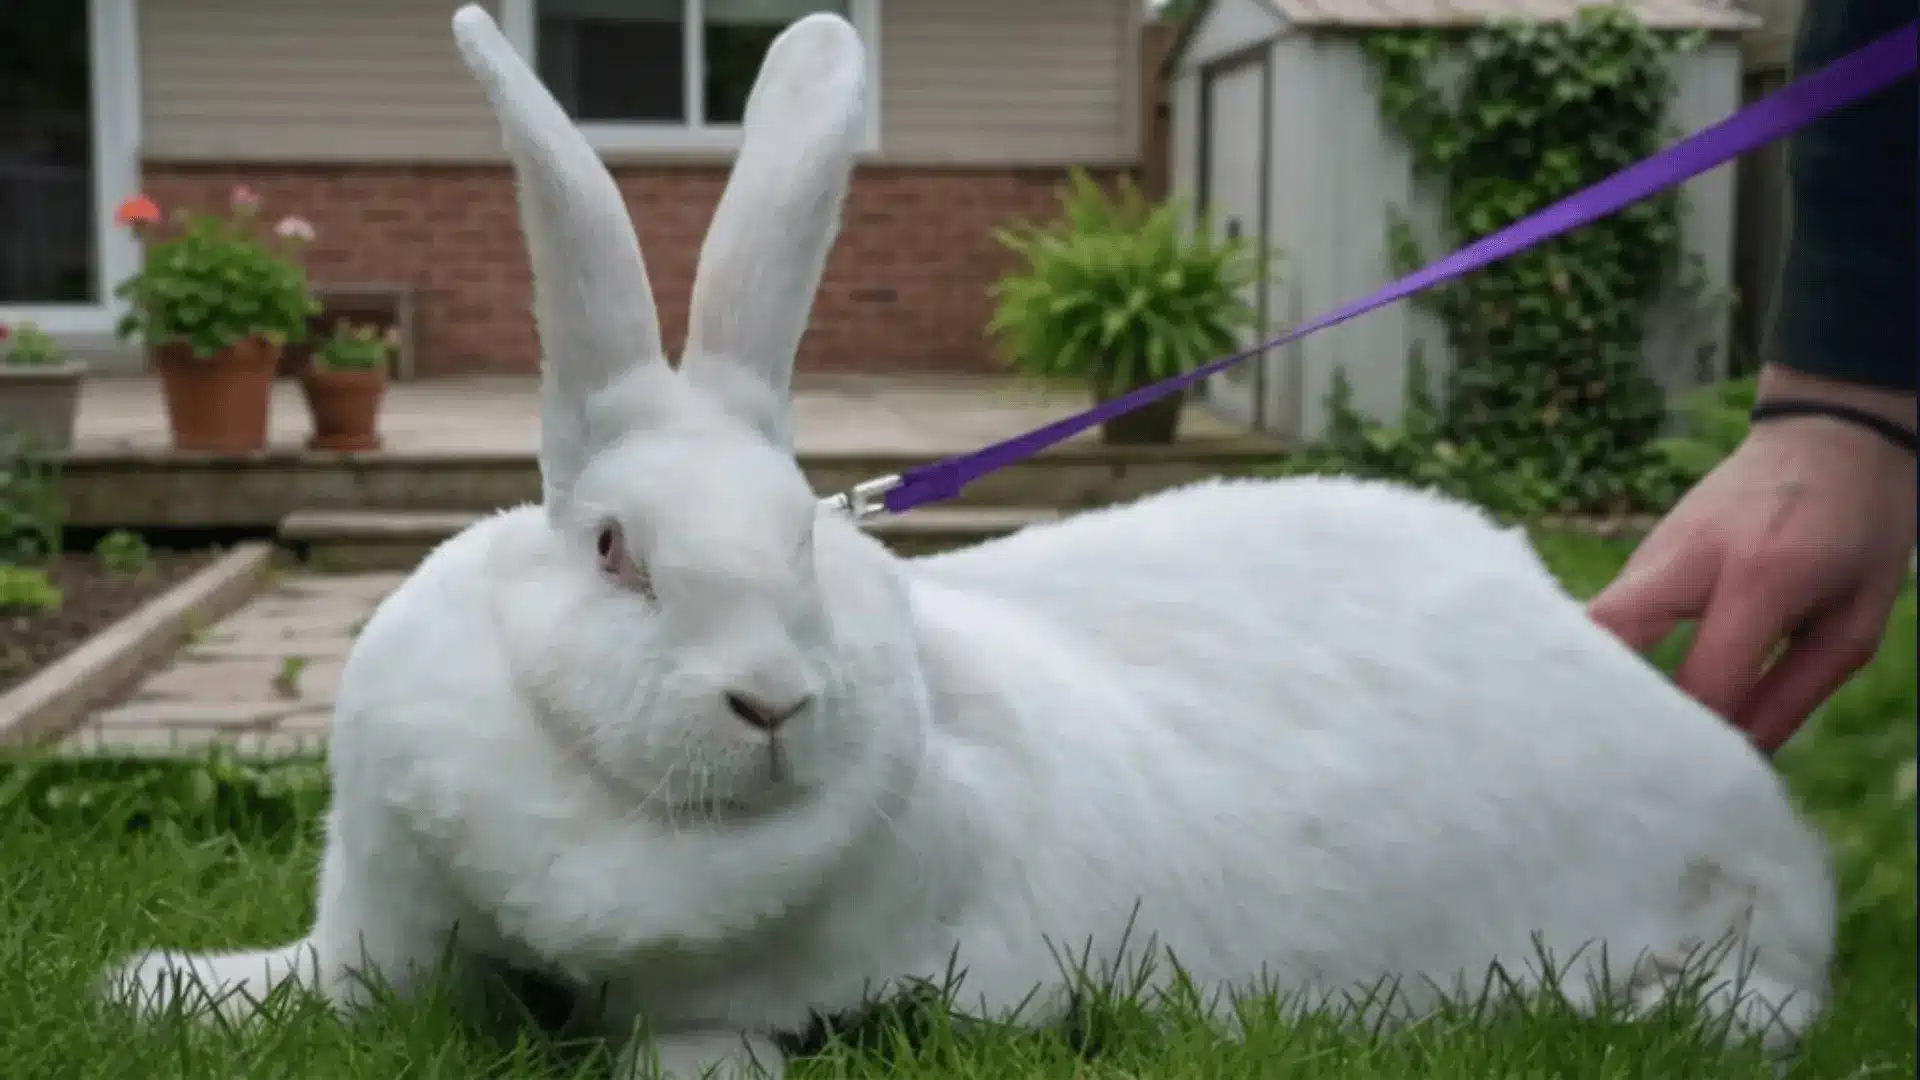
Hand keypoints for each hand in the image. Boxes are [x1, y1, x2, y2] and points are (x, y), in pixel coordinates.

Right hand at [1589, 366, 1915, 752]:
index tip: (1680, 786)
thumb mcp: (1856, 618)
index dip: (1691, 739)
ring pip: (1597, 623)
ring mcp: (1655, 547)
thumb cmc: (1860, 529)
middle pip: (1605, 635)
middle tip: (1598, 758)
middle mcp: (1689, 556)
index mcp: (1761, 576)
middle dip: (1597, 701)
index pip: (1703, 678)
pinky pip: (1614, 611)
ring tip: (1597, 734)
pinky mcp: (1644, 548)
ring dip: (1598, 678)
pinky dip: (1610, 654)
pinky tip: (1616, 691)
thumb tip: (1741, 757)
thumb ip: (1796, 689)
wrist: (1832, 431)